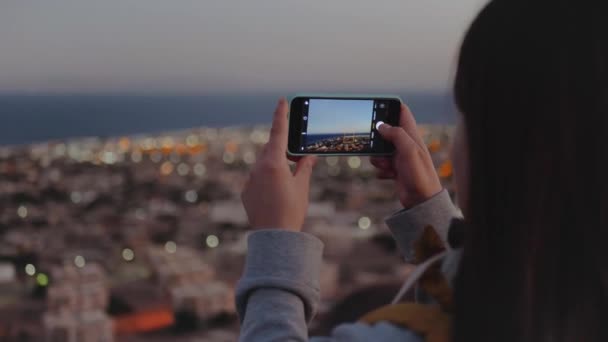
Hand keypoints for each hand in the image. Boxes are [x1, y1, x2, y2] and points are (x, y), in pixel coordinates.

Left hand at [241, 98, 317, 230]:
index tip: (282, 100)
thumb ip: (304, 168)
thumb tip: (309, 157)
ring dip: (274, 168)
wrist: (274, 237)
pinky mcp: (246, 191)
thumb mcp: (302, 186)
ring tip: (286, 187)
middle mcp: (258, 168)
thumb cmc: (291, 210)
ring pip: (263, 165)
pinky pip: (257, 179)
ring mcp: (249, 179)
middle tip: (296, 161)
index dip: (281, 115)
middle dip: (282, 152)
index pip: (279, 133)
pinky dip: (266, 181)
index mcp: (273, 163)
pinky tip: (275, 197)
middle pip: (271, 150)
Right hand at [371, 104, 441, 208]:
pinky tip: (388, 175)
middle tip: (376, 146)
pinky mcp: (395, 170)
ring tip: (386, 166)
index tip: (377, 107)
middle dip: (377, 138)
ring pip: (380, 149)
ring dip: (378, 157)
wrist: (421, 202)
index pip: (402, 113)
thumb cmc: (420, 176)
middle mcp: (406, 144)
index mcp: (412, 136)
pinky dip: (380, 169)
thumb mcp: (409, 151)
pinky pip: (380, 164)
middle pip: (386, 131)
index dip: (391, 107)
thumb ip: (397, 135)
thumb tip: (381, 125)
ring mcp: (400, 157)